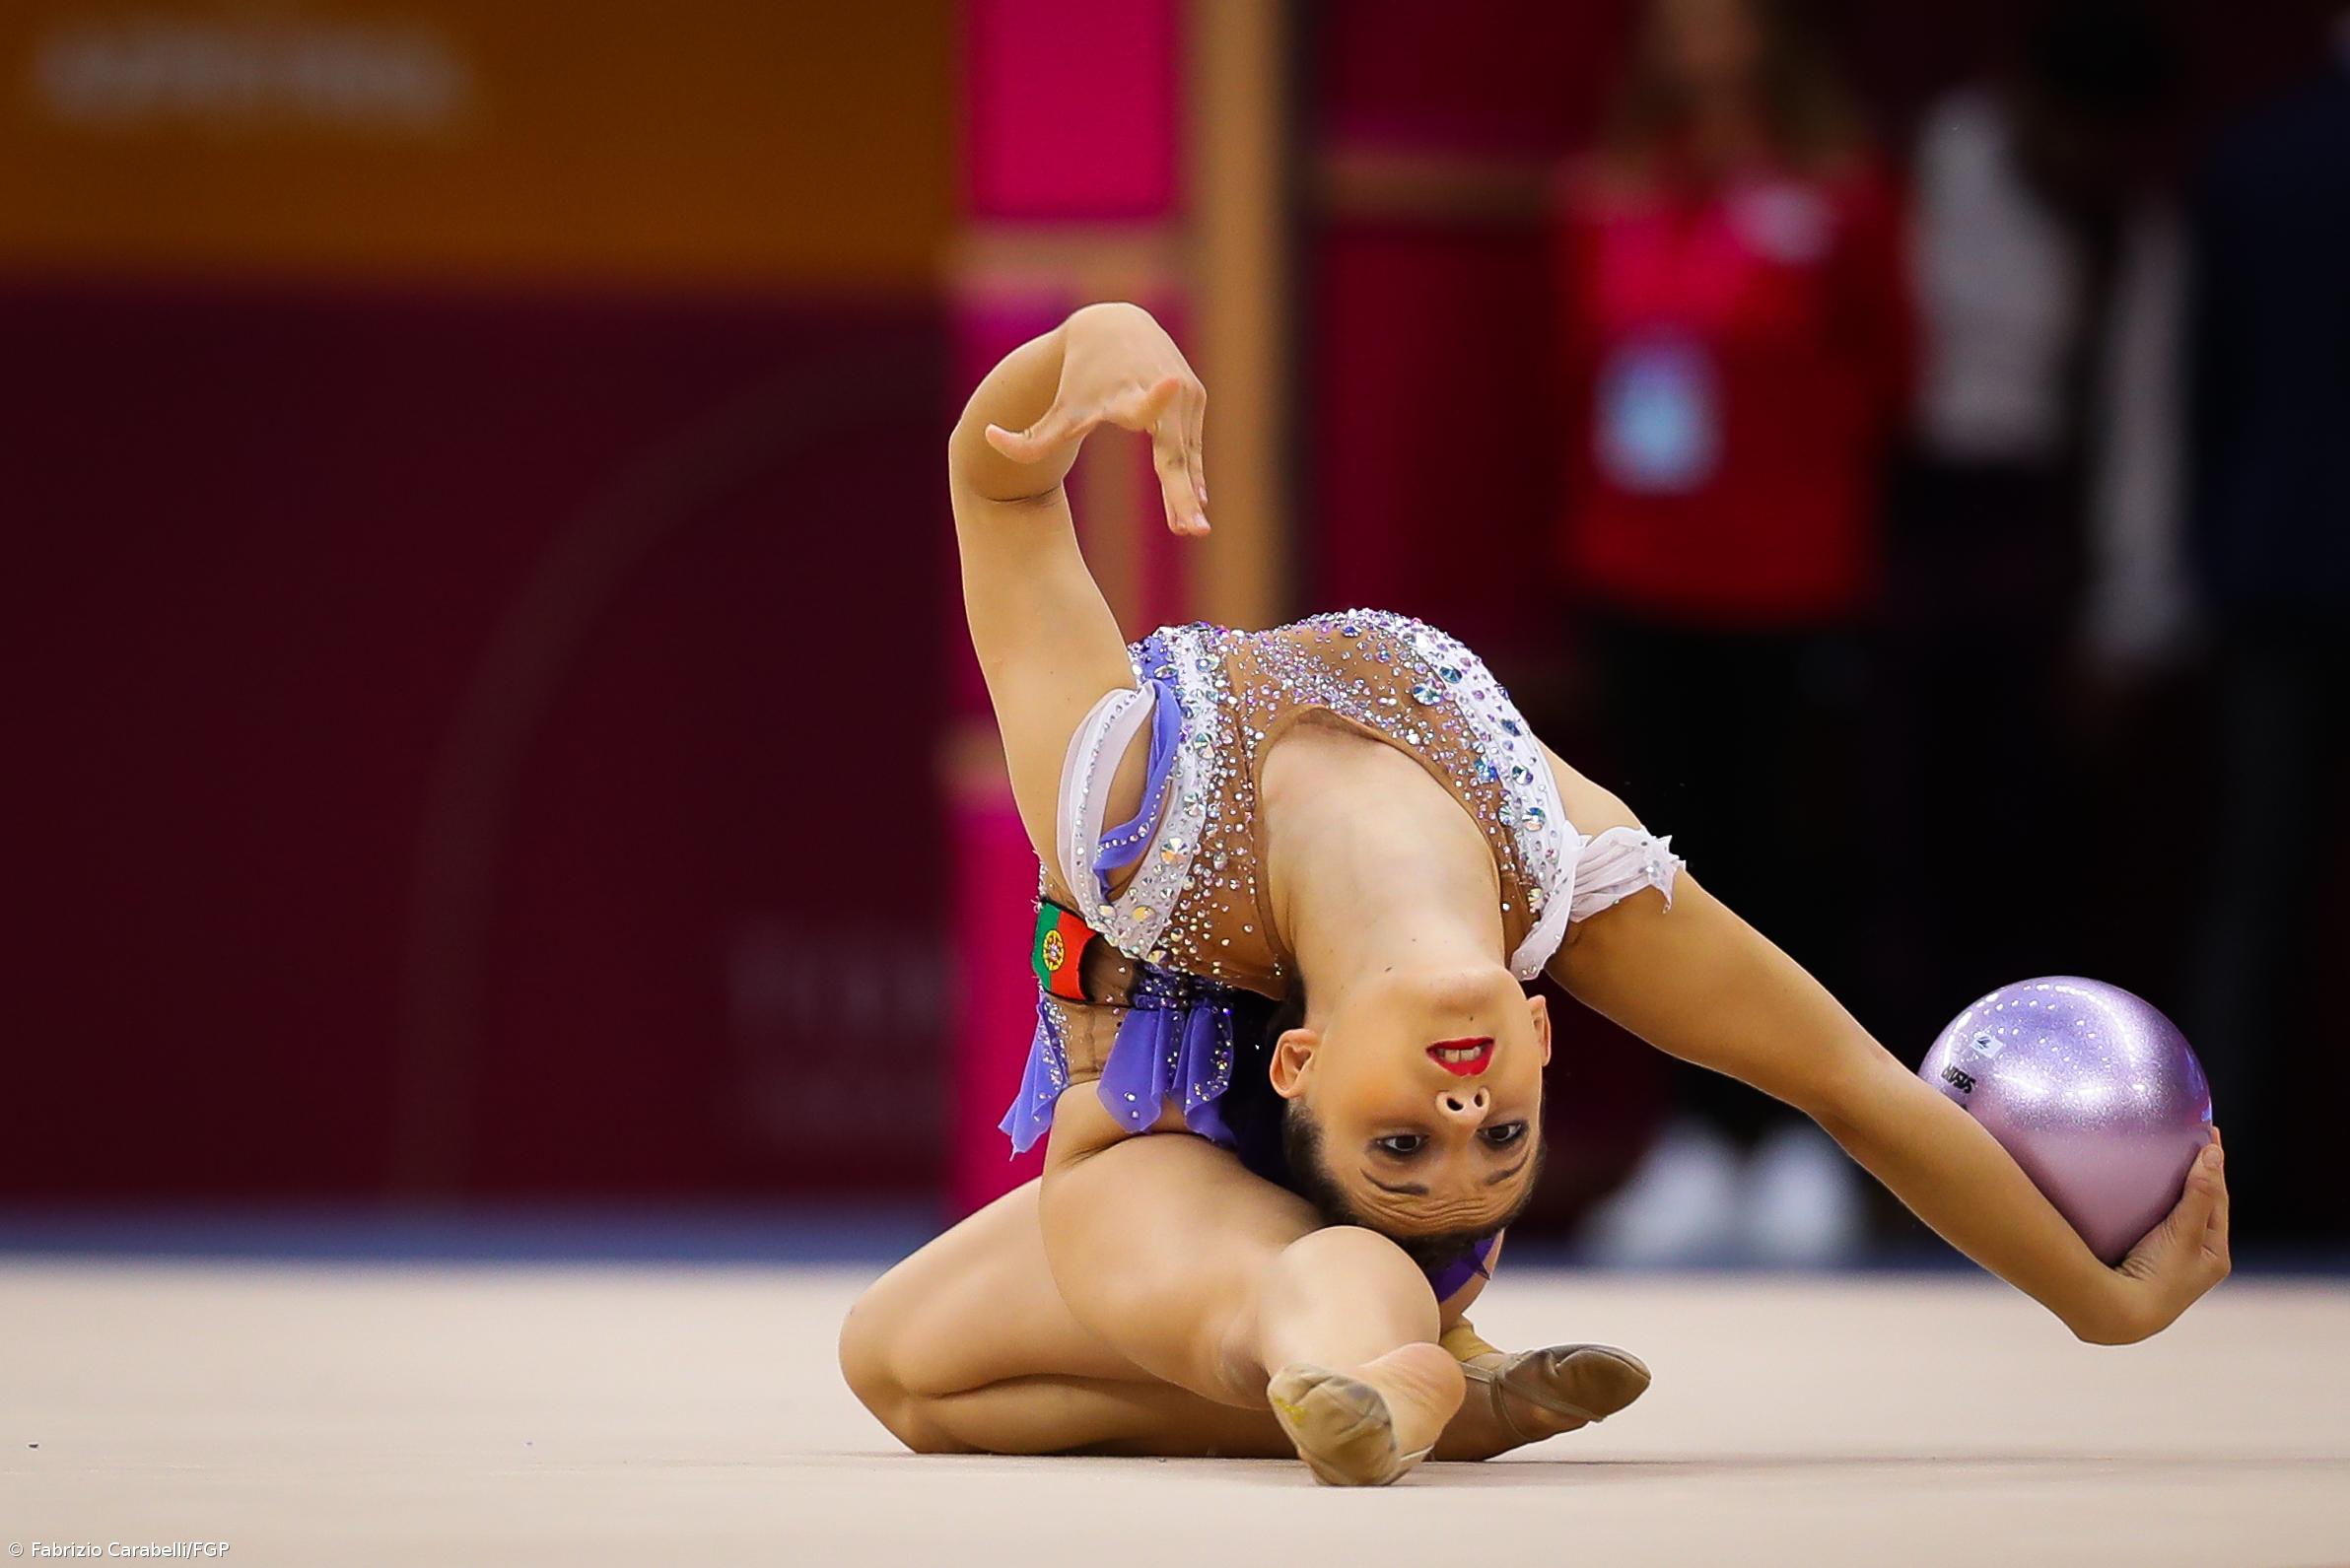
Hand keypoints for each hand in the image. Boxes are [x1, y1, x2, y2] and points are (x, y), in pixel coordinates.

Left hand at [984, 303, 1209, 536]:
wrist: (1115, 325)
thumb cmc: (1082, 377)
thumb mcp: (1060, 410)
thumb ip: (1029, 438)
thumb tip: (986, 439)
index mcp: (1120, 397)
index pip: (1138, 401)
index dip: (1154, 397)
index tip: (1172, 384)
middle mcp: (1158, 392)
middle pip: (1171, 451)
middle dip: (1182, 491)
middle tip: (1196, 530)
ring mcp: (1182, 395)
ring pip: (1185, 456)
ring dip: (1188, 496)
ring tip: (1193, 531)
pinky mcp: (1196, 397)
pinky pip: (1193, 446)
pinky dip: (1193, 475)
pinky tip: (1196, 503)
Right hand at [2088, 1127, 2230, 1343]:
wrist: (2118, 1312)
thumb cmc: (2158, 1274)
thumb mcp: (2185, 1232)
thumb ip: (2199, 1194)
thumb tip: (2213, 1154)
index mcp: (2216, 1255)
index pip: (2218, 1198)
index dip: (2215, 1166)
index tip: (2209, 1134)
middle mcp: (2197, 1260)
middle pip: (2201, 1206)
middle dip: (2199, 1175)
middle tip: (2192, 1140)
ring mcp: (2170, 1263)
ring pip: (2178, 1216)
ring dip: (2176, 1190)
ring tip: (2168, 1161)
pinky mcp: (2143, 1263)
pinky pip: (2155, 1225)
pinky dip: (2154, 1206)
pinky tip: (2137, 1195)